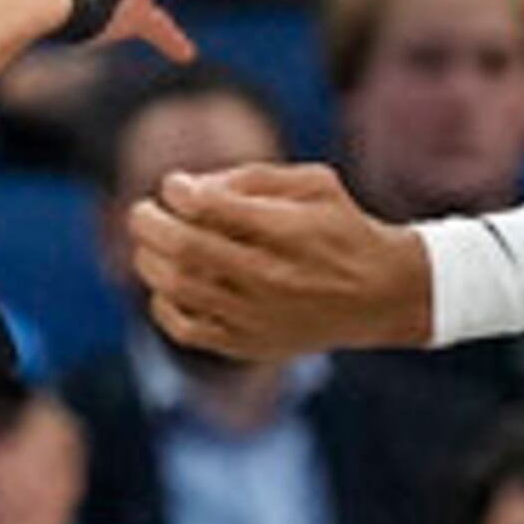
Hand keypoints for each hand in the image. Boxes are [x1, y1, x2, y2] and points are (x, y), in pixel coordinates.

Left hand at [132, 158, 434, 355]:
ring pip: (178, 288)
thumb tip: (187, 189)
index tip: (175, 186)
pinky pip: (185, 327)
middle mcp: (272, 277)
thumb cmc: (340, 229)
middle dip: (149, 222)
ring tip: (153, 245)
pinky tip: (171, 283)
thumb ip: (251, 178)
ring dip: (150, 259)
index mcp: (290, 232)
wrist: (381, 296)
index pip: (212, 208)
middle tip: (142, 212)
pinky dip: (164, 301)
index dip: (178, 191)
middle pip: (185, 248)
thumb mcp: (315, 183)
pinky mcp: (249, 345)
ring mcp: (257, 317)